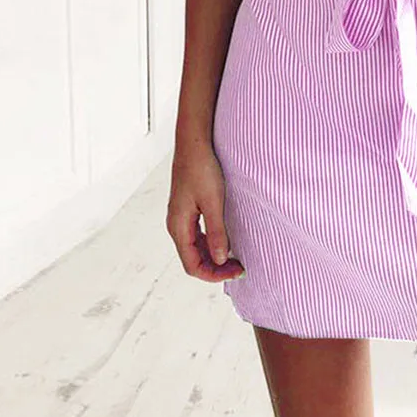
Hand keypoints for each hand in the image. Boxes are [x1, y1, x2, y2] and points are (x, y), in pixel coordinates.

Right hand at [166, 142, 244, 281]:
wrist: (194, 142)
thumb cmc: (202, 168)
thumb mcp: (213, 202)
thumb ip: (216, 232)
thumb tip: (219, 260)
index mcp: (178, 226)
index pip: (192, 265)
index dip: (214, 275)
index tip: (236, 272)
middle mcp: (176, 224)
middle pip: (193, 259)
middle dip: (215, 268)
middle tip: (240, 267)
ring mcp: (181, 216)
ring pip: (195, 248)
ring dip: (213, 257)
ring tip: (235, 258)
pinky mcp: (187, 208)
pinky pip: (197, 234)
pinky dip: (210, 243)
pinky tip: (225, 240)